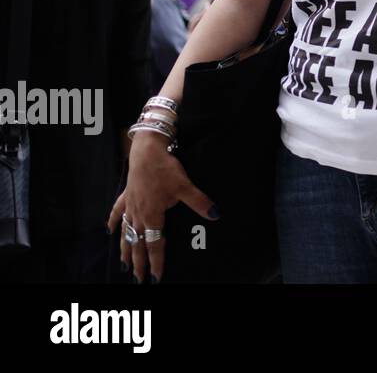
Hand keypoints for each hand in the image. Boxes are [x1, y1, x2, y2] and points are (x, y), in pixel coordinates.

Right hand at [107, 131, 218, 282]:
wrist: (146, 151)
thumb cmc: (165, 169)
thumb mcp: (185, 186)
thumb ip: (199, 202)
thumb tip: (214, 214)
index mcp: (153, 216)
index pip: (155, 244)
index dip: (156, 261)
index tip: (155, 277)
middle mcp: (139, 214)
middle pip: (138, 243)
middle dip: (138, 262)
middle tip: (137, 278)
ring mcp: (130, 205)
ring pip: (126, 232)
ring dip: (125, 248)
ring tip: (123, 264)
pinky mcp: (126, 195)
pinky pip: (117, 212)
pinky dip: (113, 222)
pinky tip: (108, 231)